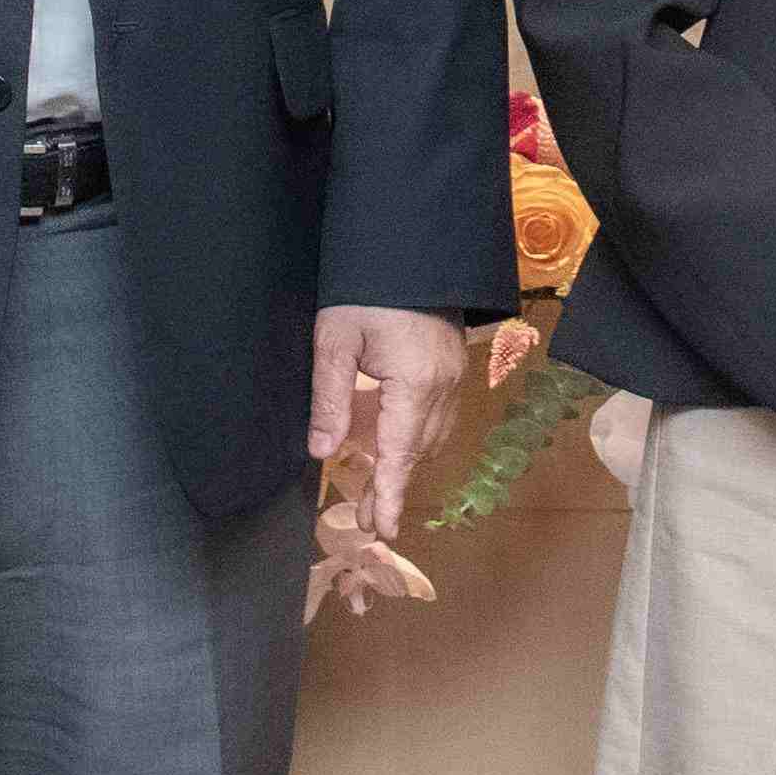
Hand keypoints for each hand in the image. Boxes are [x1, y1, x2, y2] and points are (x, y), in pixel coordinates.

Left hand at [305, 305, 474, 614]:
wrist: (409, 243)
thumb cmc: (367, 287)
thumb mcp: (336, 340)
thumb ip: (330, 399)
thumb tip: (322, 451)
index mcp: (416, 383)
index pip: (401, 455)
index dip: (390, 496)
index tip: (384, 531)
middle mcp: (443, 386)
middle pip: (418, 452)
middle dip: (393, 486)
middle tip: (367, 519)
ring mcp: (453, 375)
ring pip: (432, 436)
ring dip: (405, 463)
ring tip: (376, 487)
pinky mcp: (452, 363)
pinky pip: (437, 415)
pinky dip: (415, 436)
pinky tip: (392, 439)